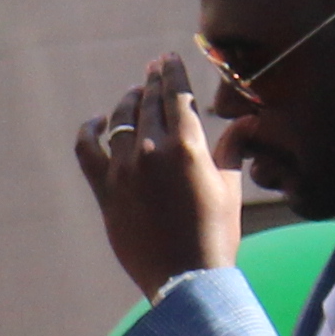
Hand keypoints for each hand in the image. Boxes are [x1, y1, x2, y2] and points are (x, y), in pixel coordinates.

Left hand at [73, 57, 243, 294]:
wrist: (185, 277)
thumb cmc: (216, 234)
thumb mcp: (230, 187)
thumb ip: (233, 147)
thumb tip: (246, 118)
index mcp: (188, 145)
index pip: (177, 95)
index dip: (172, 72)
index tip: (168, 58)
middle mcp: (153, 150)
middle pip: (150, 102)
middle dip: (153, 81)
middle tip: (153, 67)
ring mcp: (124, 168)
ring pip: (121, 120)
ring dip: (129, 101)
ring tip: (135, 94)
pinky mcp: (105, 189)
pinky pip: (88, 149)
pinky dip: (90, 131)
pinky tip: (97, 122)